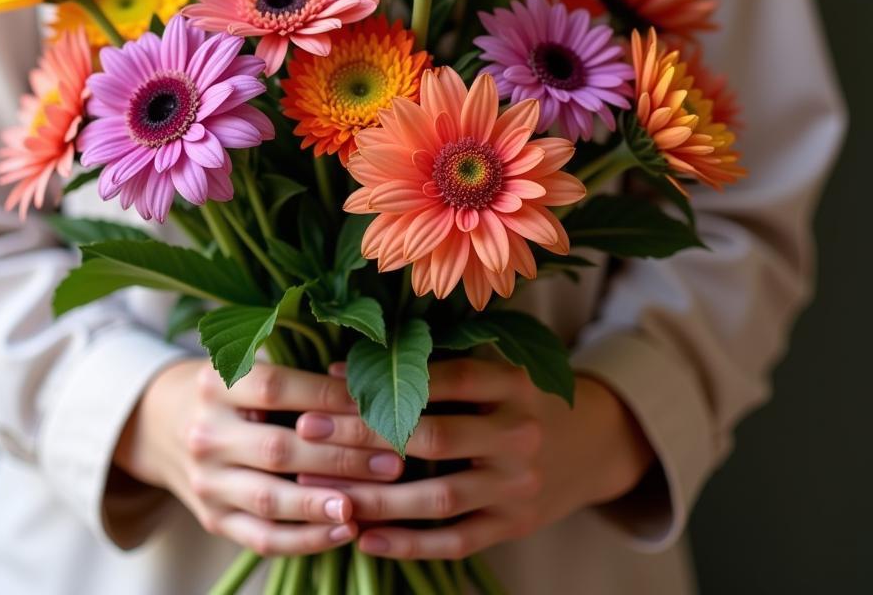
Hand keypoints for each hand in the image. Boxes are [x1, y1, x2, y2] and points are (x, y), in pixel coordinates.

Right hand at [113, 359, 404, 555]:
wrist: (160, 422)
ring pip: (270, 499)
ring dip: (324, 505)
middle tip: (394, 460)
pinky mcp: (212, 519)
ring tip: (370, 503)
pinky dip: (306, 539)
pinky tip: (345, 530)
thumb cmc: (227, 386)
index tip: (380, 406)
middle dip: (342, 457)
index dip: (331, 398)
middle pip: (279, 449)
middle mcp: (205, 433)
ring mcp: (205, 482)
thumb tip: (367, 375)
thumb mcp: (246, 362)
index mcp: (215, 383)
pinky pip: (262, 538)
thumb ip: (295, 366)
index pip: (278, 389)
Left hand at [296, 359, 654, 559]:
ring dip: (375, 497)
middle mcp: (520, 434)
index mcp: (515, 383)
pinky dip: (409, 544)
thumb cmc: (526, 396)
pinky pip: (456, 539)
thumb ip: (445, 361)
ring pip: (438, 497)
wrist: (595, 443)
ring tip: (322, 490)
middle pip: (432, 438)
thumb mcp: (502, 366)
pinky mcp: (514, 526)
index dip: (386, 378)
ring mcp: (519, 486)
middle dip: (364, 435)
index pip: (443, 379)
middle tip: (309, 429)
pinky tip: (364, 537)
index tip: (331, 378)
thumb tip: (357, 359)